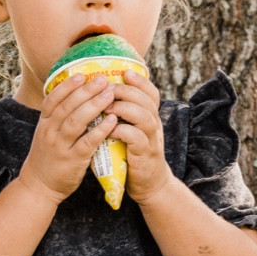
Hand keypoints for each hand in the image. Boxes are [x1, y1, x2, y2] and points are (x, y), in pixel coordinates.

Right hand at [17, 70, 118, 204]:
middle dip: (86, 91)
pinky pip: (87, 142)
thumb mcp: (47, 134)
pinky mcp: (72, 160)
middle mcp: (50, 132)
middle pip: (67, 106)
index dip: (67, 86)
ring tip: (110, 94)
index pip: (53, 99)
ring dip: (94, 105)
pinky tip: (112, 120)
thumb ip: (59, 117)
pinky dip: (100, 130)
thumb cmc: (48, 157)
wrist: (39, 186)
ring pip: (76, 121)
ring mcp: (60, 146)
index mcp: (44, 123)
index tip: (81, 75)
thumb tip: (77, 96)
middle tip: (103, 79)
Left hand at [107, 70, 171, 204]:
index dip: (139, 80)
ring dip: (124, 109)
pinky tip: (109, 130)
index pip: (150, 91)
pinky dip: (122, 131)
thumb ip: (123, 115)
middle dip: (126, 91)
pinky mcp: (145, 154)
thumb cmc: (132, 154)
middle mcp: (154, 124)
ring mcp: (151, 139)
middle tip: (107, 90)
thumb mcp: (131, 131)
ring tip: (107, 108)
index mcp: (150, 116)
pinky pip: (137, 138)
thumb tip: (102, 96)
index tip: (124, 72)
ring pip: (144, 115)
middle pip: (146, 99)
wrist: (147, 184)